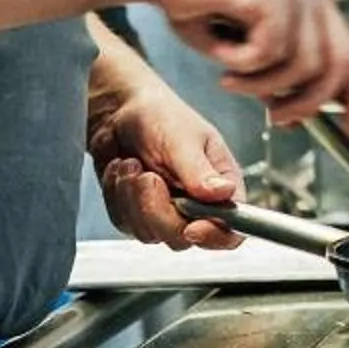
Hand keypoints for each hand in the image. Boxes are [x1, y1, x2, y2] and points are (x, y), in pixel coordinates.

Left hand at [85, 48, 243, 250]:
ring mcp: (165, 211)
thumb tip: (225, 193)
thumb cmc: (160, 115)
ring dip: (132, 198)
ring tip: (131, 163)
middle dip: (158, 209)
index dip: (215, 236)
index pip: (232, 228)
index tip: (192, 227)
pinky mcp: (136, 214)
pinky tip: (119, 169)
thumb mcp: (181, 138)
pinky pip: (125, 223)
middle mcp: (197, 204)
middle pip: (183, 236)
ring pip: (150, 233)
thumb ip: (200, 170)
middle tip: (147, 176)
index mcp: (221, 184)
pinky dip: (116, 196)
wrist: (118, 111)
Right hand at [148, 0, 348, 131]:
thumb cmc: (198, 2)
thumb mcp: (248, 45)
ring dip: (261, 85)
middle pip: (336, 64)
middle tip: (276, 117)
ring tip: (231, 78)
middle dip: (306, 103)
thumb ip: (279, 70)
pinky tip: (220, 51)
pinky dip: (241, 64)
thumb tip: (300, 113)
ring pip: (302, 64)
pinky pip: (269, 51)